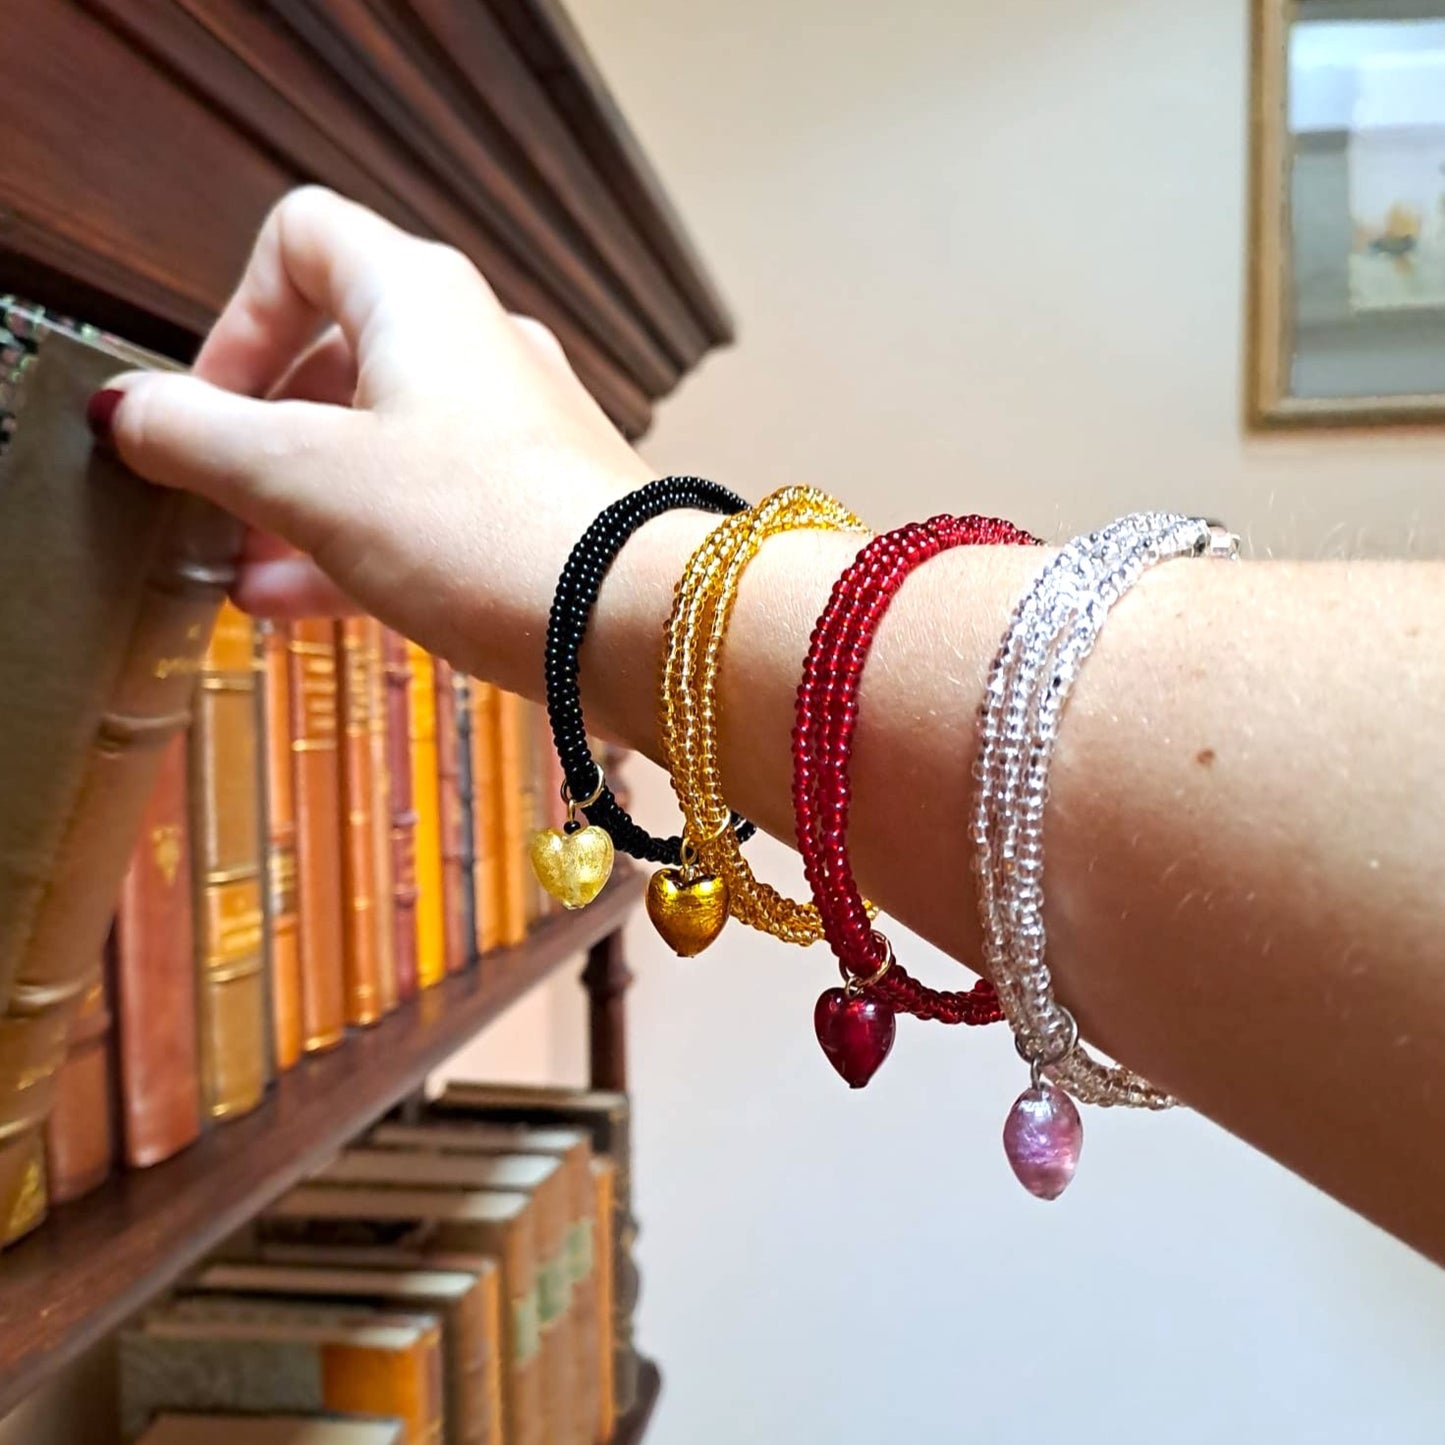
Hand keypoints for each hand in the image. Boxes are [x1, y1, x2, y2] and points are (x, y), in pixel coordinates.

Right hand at [94, 186, 651, 679]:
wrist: (634, 621)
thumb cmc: (491, 531)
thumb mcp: (307, 481)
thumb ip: (203, 441)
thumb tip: (134, 414)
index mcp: (418, 300)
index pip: (300, 243)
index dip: (235, 320)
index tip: (211, 408)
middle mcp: (477, 347)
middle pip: (335, 360)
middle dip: (262, 441)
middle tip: (219, 506)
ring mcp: (516, 429)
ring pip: (381, 448)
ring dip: (304, 508)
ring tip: (249, 577)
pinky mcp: (539, 504)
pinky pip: (430, 509)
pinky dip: (365, 546)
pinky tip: (308, 608)